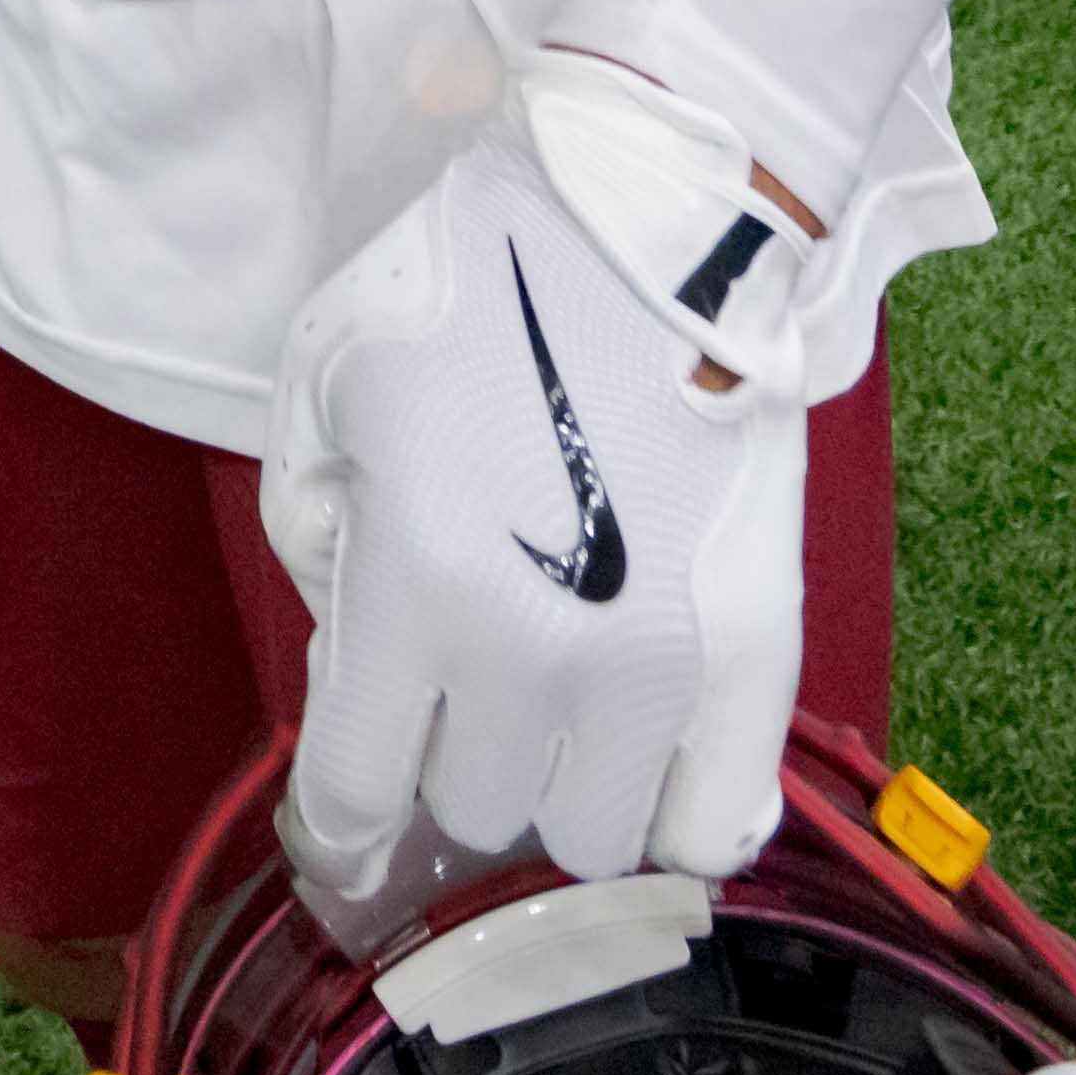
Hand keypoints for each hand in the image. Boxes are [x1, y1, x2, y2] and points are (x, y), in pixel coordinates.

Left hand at [258, 65, 814, 927]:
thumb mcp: (323, 391)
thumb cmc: (468, 294)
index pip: (356, 788)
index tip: (340, 839)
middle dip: (450, 760)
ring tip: (554, 709)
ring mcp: (662, 667)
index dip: (337, 830)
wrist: (647, 235)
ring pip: (592, 835)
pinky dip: (673, 813)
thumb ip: (314, 535)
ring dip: (560, 788)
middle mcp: (537, 652)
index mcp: (414, 584)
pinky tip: (643, 755)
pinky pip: (720, 826)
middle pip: (477, 812)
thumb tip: (353, 646)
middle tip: (459, 685)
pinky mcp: (760, 657)